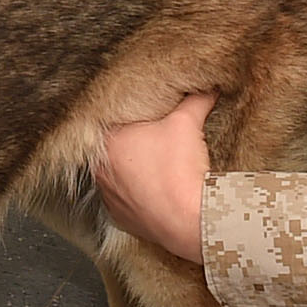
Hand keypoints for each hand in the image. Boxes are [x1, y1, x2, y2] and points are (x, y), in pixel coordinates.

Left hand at [94, 93, 213, 264]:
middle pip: (114, 147)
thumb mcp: (187, 123)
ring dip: (133, 169)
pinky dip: (137, 193)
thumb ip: (193, 99)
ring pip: (117, 174)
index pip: (112, 119)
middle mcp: (100, 169)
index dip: (129, 115)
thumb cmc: (180, 169)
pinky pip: (125, 199)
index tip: (144, 114)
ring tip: (156, 164)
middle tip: (153, 137)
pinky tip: (154, 188)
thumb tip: (206, 87)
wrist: (189, 219)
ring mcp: (108, 195)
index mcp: (108, 141)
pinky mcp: (119, 217)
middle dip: (132, 141)